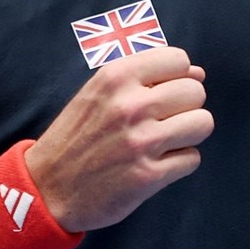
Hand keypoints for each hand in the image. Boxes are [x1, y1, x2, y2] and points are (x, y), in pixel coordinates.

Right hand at [24, 47, 211, 231]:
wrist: (47, 188)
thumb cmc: (78, 136)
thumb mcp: (100, 94)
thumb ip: (148, 78)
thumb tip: (198, 74)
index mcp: (116, 77)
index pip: (179, 60)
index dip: (176, 77)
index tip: (161, 93)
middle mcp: (129, 105)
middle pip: (196, 92)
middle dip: (185, 107)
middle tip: (161, 122)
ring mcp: (141, 141)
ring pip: (202, 123)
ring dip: (188, 135)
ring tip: (163, 142)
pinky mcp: (149, 176)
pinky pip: (193, 158)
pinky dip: (179, 163)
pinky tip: (156, 164)